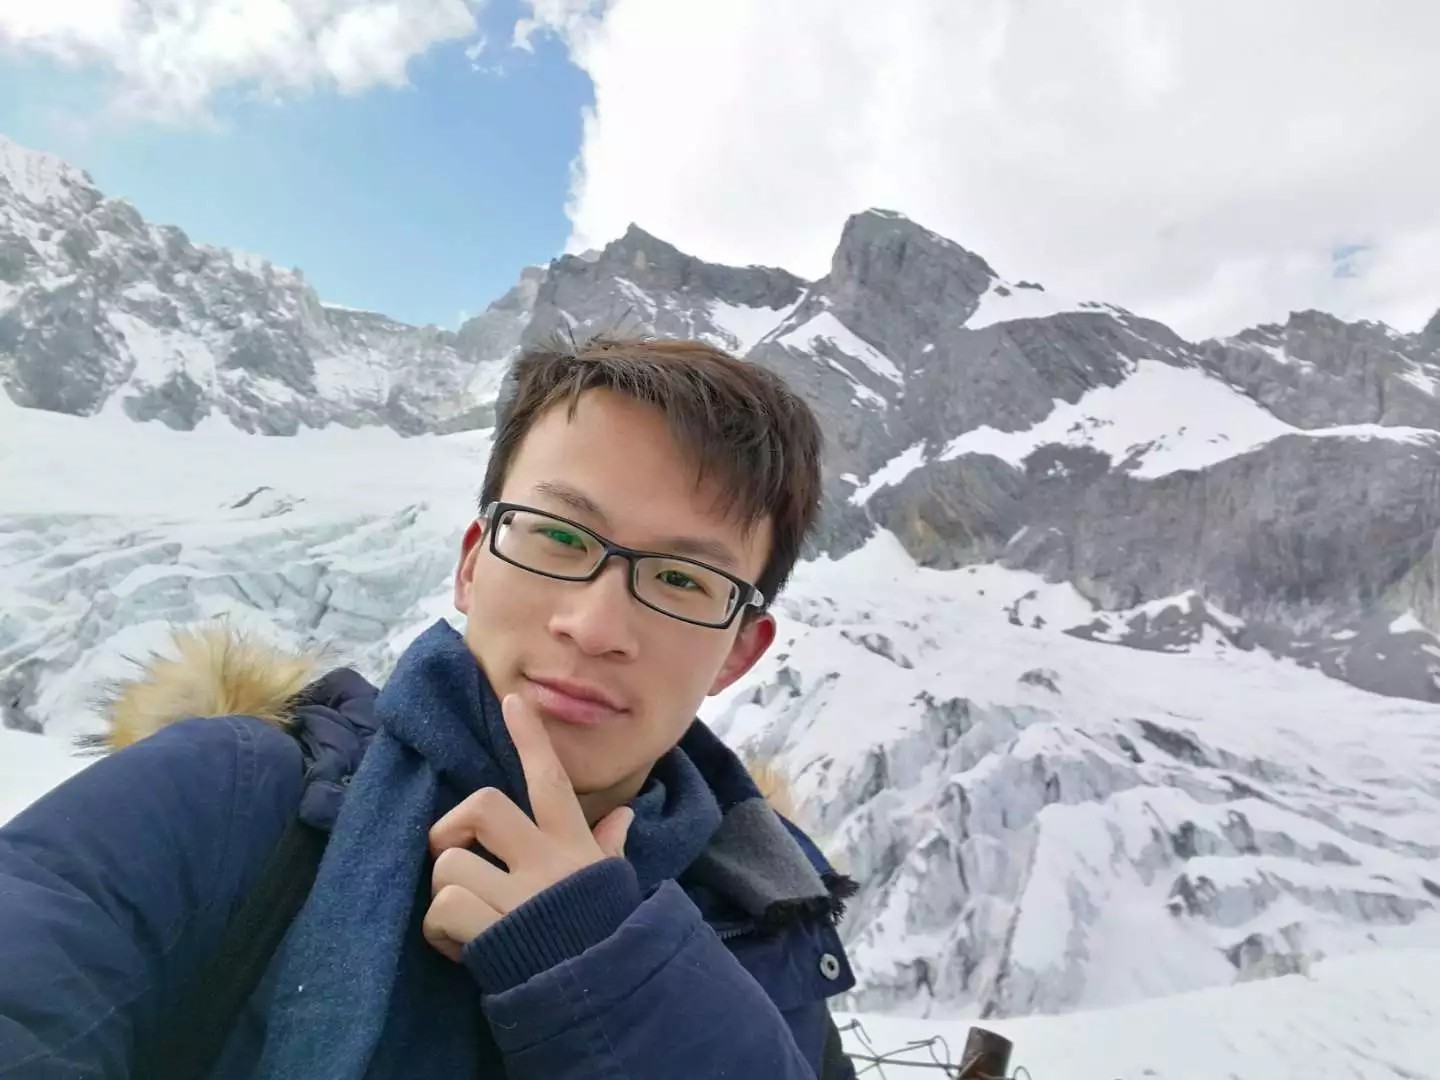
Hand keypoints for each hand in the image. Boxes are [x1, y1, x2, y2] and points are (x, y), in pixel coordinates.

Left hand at [422, 692, 634, 962]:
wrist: (602, 993)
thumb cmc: (605, 932)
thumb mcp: (612, 885)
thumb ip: (608, 848)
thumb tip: (624, 817)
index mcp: (572, 846)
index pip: (550, 780)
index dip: (530, 738)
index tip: (512, 702)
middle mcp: (545, 863)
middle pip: (482, 806)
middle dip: (453, 828)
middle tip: (454, 851)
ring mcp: (518, 897)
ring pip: (449, 864)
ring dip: (445, 892)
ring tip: (464, 917)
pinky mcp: (493, 933)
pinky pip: (443, 908)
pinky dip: (440, 930)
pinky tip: (461, 946)